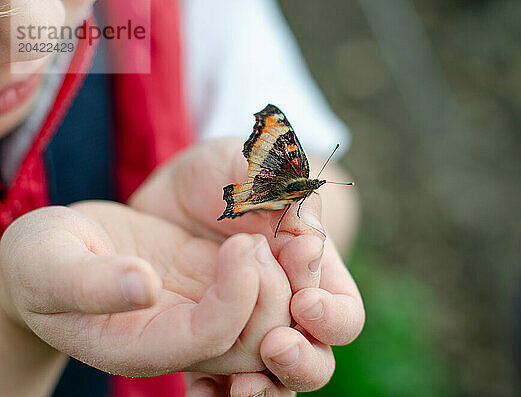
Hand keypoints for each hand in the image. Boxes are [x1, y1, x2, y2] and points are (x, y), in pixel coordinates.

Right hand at [0, 202, 291, 380]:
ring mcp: (201, 313)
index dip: (236, 298)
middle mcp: (180, 340)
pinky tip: (267, 234)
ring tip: (262, 236)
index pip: (208, 339)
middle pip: (254, 343)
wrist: (56, 254)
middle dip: (269, 293)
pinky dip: (277, 269)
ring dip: (281, 283)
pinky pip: (262, 292)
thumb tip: (142, 286)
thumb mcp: (50, 266)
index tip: (240, 244)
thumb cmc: (39, 262)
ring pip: (268, 323)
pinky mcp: (213, 286)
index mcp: (138, 347)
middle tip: (253, 239)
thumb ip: (89, 284)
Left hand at [131, 137, 364, 393]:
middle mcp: (286, 310)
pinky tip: (199, 392)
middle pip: (317, 359)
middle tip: (275, 345)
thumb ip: (278, 184)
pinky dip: (215, 395)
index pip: (342, 311)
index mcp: (310, 272)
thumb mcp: (244, 165)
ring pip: (272, 380)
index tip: (302, 298)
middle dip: (303, 360)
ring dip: (265, 390)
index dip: (330, 313)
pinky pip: (217, 383)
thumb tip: (308, 233)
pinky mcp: (207, 344)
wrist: (171, 195)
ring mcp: (247, 331)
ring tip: (242, 387)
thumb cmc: (220, 173)